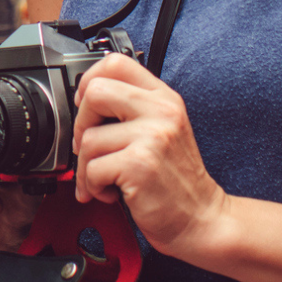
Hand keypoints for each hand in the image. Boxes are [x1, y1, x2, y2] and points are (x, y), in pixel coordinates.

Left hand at [73, 53, 226, 259]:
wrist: (201, 218)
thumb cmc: (176, 179)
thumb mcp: (163, 129)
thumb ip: (135, 109)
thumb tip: (88, 99)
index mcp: (163, 98)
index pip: (116, 62)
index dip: (90, 81)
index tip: (86, 104)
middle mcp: (160, 111)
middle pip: (96, 92)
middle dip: (81, 124)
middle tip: (89, 146)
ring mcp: (152, 136)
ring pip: (89, 138)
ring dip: (86, 167)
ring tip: (104, 179)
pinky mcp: (140, 165)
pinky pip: (92, 169)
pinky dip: (92, 187)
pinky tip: (111, 192)